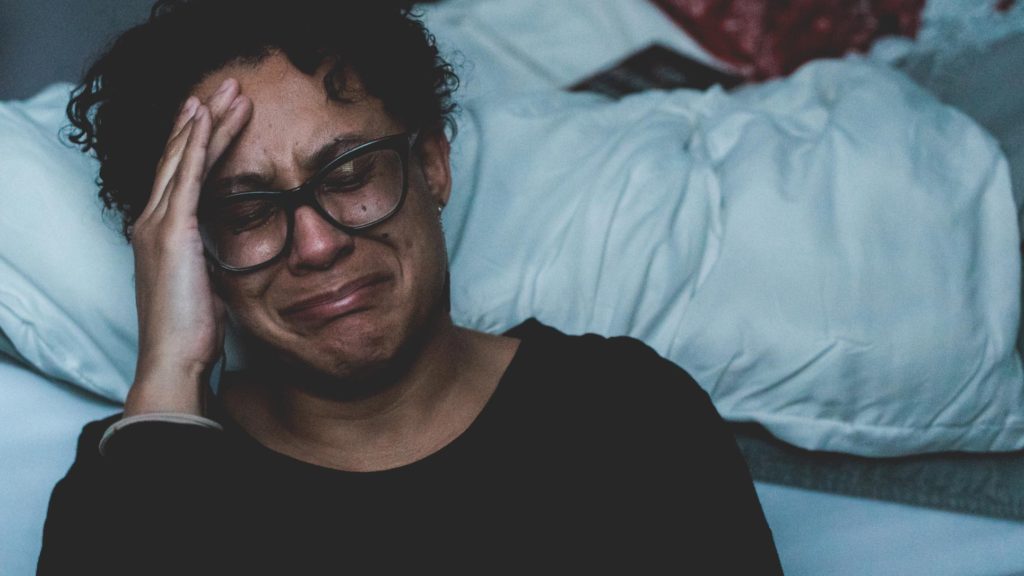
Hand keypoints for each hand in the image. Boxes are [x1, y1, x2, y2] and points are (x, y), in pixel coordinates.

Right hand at [124, 79, 252, 416]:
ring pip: (183, 158)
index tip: (218, 115)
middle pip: (179, 157)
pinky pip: (186, 176)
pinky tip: (209, 118)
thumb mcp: (206, 285)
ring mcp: (158, 224)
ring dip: (207, 121)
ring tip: (229, 91)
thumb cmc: (192, 332)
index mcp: (162, 234)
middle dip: (204, 120)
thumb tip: (227, 251)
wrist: (175, 360)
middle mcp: (152, 221)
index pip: (180, 175)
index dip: (198, 142)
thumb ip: (210, 259)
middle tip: (227, 88)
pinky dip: (198, 143)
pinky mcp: (172, 231)